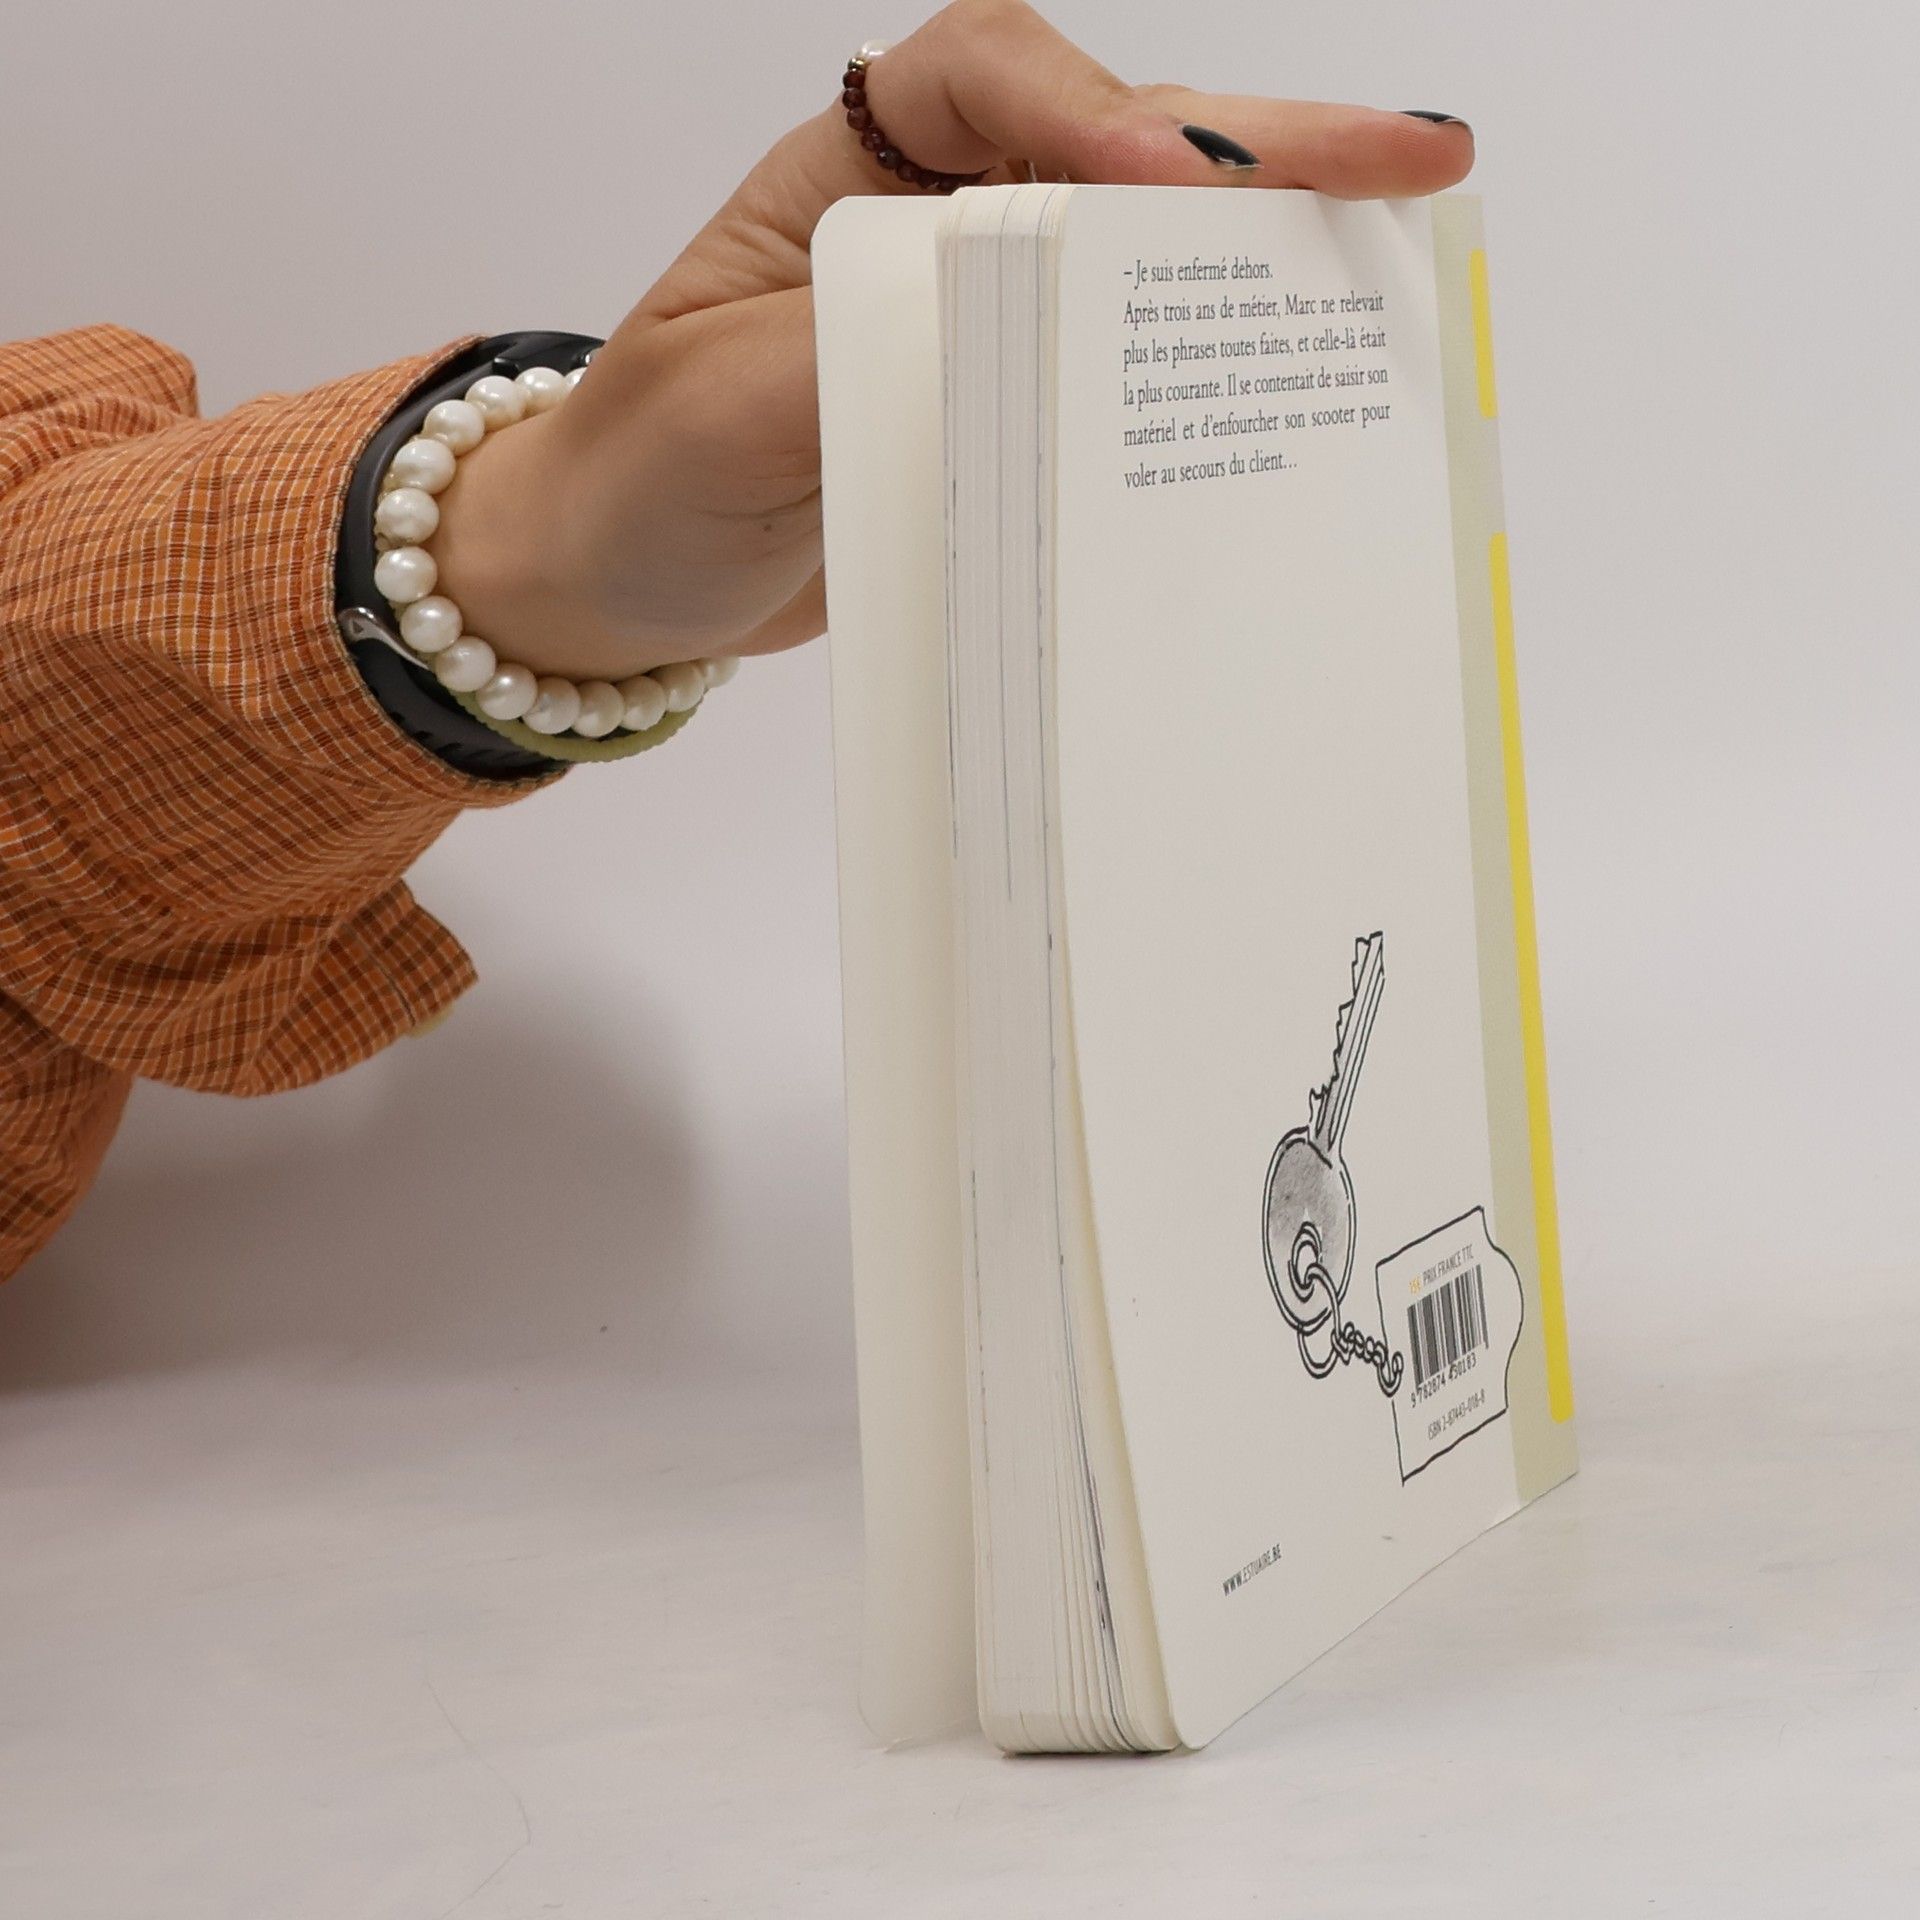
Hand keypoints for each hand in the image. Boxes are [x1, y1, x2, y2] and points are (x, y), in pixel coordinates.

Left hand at [432, 0, 1472, 682]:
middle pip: (1113, 145)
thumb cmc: (638, 478)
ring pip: (1143, 251)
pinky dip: (1213, 363)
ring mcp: (981, 317)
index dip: (1088, 117)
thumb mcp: (716, 413)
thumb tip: (1006, 341)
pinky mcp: (1007, 410)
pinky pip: (1123, 368)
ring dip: (1272, 247)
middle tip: (1415, 161)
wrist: (618, 585)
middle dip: (1262, 152)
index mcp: (847, 179)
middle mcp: (932, 223)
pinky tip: (1306, 371)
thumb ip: (845, 357)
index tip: (1162, 189)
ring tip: (1408, 246)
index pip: (984, 86)